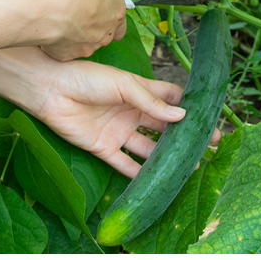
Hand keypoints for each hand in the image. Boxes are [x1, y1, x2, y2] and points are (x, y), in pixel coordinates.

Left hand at [28, 54, 211, 177]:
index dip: (190, 108)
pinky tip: (157, 182)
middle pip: (164, 127)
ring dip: (166, 158)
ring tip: (189, 167)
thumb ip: (151, 101)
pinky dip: (139, 174)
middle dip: (185, 137)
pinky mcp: (103, 148)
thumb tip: (182, 117)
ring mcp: (118, 131)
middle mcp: (131, 112)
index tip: (210, 119)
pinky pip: (125, 164)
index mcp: (138, 91)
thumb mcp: (123, 84)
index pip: (171, 99)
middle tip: (208, 147)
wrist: (50, 90)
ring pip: (148, 148)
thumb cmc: (85, 78)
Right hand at [35, 0, 131, 61]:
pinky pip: (68, 50)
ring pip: (88, 42)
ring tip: (66, 18)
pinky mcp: (68, 55)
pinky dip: (64, 42)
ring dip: (81, 34)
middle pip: (107, 33)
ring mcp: (88, 47)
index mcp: (118, 13)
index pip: (122, 18)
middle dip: (98, 25)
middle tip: (83, 11)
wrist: (50, 9)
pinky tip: (55, 29)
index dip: (110, 8)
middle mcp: (107, 33)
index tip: (98, 1)